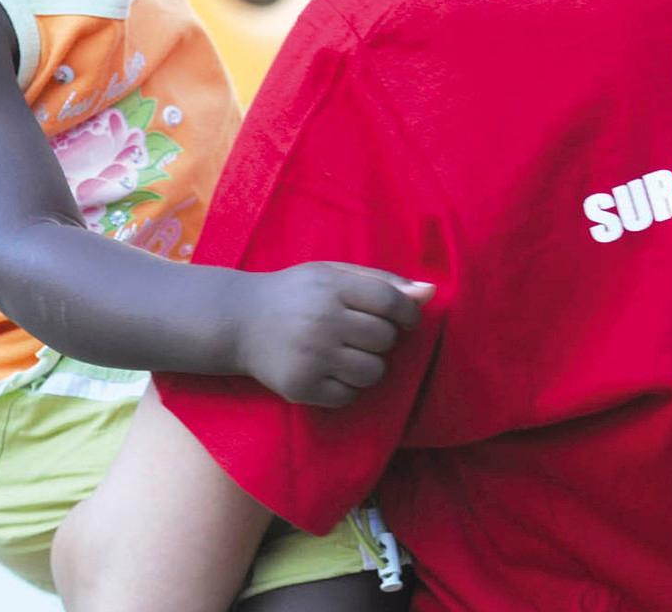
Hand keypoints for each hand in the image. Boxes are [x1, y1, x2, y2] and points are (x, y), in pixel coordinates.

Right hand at [235, 263, 434, 408]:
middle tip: (358, 333)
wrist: (240, 322)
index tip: (404, 319)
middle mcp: (323, 321)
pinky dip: (346, 387)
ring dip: (369, 366)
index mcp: (332, 287)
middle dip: (381, 338)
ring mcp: (312, 357)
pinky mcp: (302, 387)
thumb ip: (381, 280)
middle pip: (385, 339)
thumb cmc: (296, 293)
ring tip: (346, 353)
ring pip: (373, 373)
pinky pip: (349, 396)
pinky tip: (328, 370)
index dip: (407, 313)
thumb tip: (431, 292)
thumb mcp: (333, 274)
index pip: (391, 302)